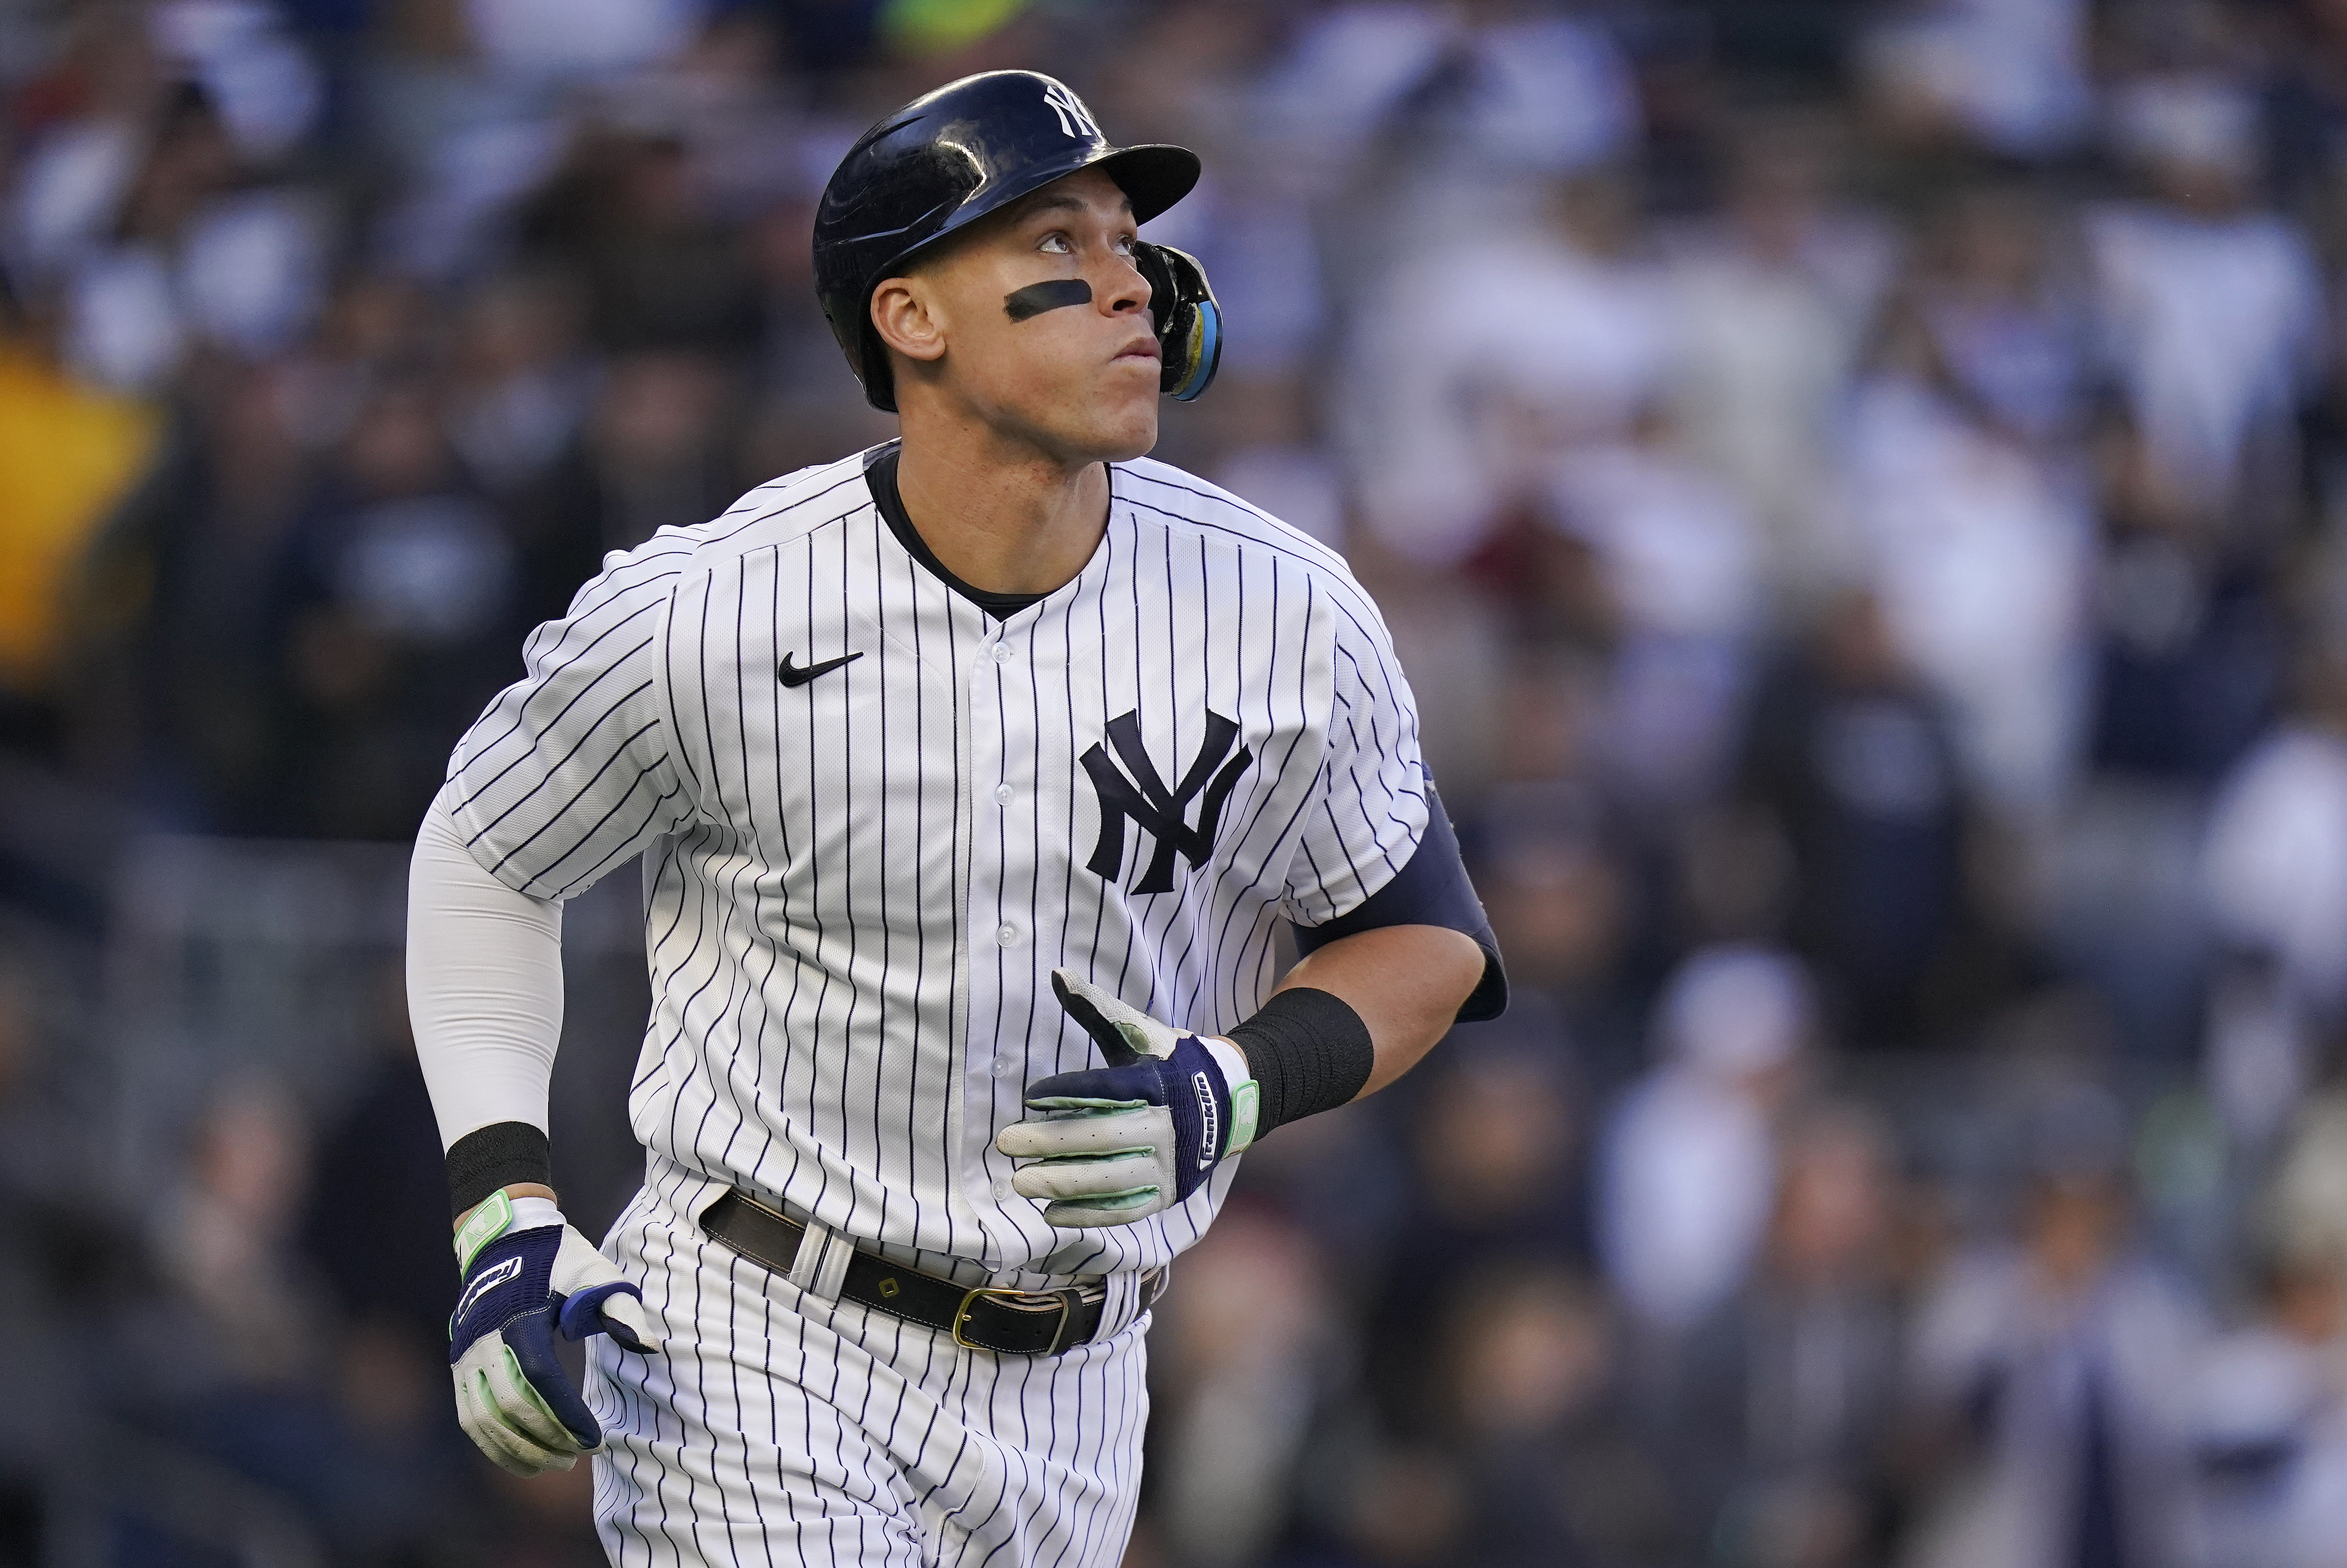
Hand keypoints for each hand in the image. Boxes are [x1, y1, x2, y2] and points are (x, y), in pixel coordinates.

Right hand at [448, 1190, 659, 1475]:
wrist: (506, 1240)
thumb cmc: (559, 1259)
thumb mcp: (595, 1272)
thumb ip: (621, 1310)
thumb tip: (650, 1348)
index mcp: (519, 1320)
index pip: (540, 1380)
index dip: (567, 1415)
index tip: (595, 1439)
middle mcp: (484, 1342)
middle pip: (510, 1407)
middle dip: (546, 1439)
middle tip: (580, 1455)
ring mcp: (466, 1355)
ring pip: (483, 1419)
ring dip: (517, 1449)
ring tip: (553, 1464)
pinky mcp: (459, 1363)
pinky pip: (468, 1415)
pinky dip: (492, 1443)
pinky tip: (520, 1459)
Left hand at [994, 969, 1260, 1226]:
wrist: (1230, 1101)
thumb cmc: (1170, 1062)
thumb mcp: (1139, 1032)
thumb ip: (1096, 1010)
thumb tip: (1057, 973)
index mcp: (1158, 1082)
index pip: (1106, 1090)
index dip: (1067, 1092)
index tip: (1030, 1095)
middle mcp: (1166, 1125)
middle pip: (1102, 1137)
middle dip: (1050, 1141)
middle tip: (1005, 1142)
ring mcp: (1169, 1164)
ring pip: (1110, 1178)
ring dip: (1062, 1181)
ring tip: (1019, 1181)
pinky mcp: (1168, 1193)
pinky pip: (1125, 1209)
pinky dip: (1087, 1213)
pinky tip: (1049, 1212)